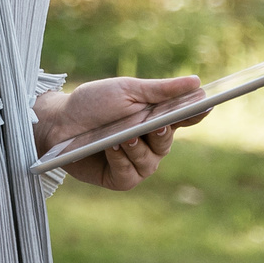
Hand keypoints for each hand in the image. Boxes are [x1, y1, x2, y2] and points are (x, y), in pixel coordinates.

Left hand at [33, 76, 205, 190]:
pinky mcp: (119, 179)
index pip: (184, 118)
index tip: (206, 104)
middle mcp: (150, 144)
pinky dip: (121, 160)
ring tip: (123, 137)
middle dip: (161, 132)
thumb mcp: (126, 90)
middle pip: (167, 142)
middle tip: (157, 122)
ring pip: (149, 161)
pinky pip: (130, 173)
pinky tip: (111, 147)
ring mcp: (136, 163)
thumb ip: (160, 90)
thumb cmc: (92, 103)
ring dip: (136, 147)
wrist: (57, 122)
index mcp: (155, 119)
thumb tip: (197, 83)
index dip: (196, 113)